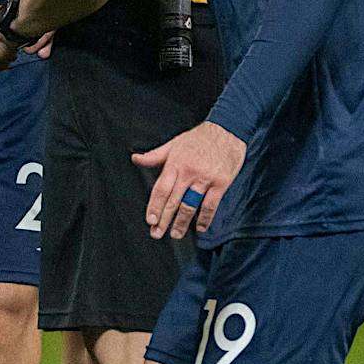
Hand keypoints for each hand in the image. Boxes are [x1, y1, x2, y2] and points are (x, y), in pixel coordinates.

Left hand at [133, 120, 245, 239]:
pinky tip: (200, 228)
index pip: (161, 189)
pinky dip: (205, 218)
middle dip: (164, 219)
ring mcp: (205, 178)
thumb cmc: (199, 137)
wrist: (228, 129)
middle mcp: (189, 172)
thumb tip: (135, 159)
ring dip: (182, 222)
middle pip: (173, 200)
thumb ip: (155, 156)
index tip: (150, 220)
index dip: (154, 206)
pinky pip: (211, 204)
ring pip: (191, 205)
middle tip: (156, 234)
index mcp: (175, 163)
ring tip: (175, 234)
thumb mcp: (174, 144)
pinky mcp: (222, 183)